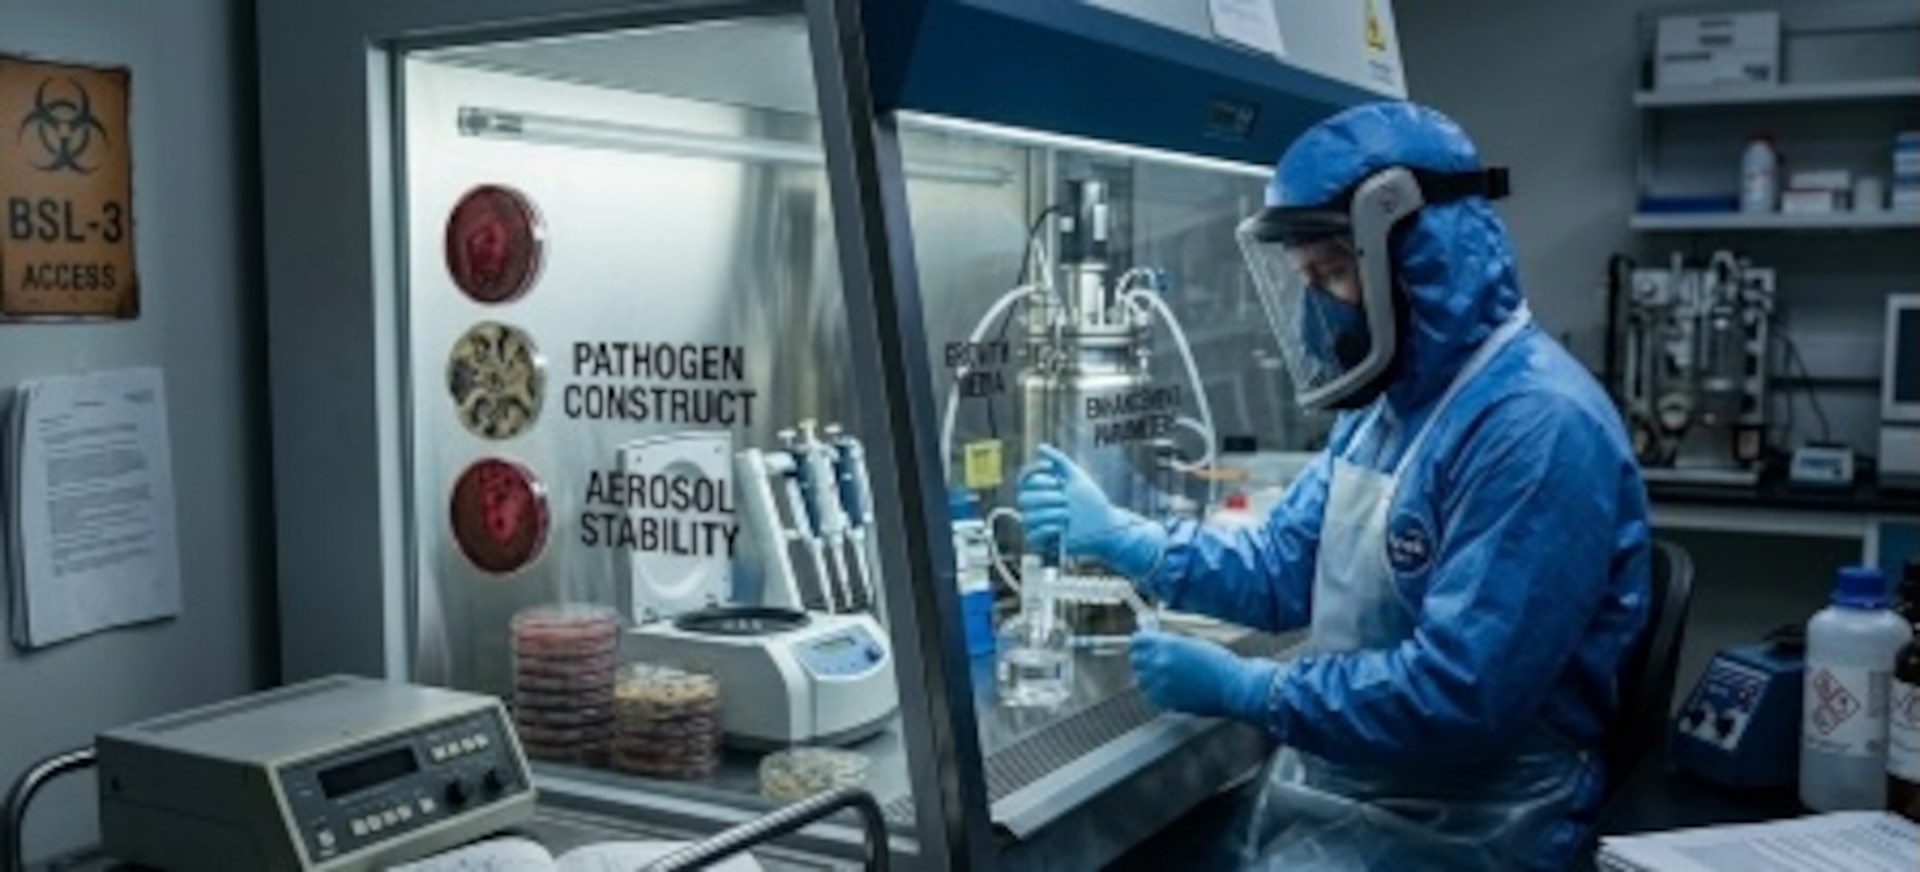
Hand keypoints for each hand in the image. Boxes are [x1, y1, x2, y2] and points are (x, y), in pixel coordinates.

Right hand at [1016, 444, 1166, 579]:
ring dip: (1052, 514)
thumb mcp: (1076, 477)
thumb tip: (1041, 447)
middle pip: (1024, 499)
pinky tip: (1061, 528)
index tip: (1052, 471)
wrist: (1105, 525)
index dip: (1034, 473)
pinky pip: (1032, 536)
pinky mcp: (1041, 542)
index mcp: (1040, 490)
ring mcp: (1036, 524)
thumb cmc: (1091, 501)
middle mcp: (1035, 506)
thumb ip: (1059, 460)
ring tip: (1068, 515)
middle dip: (1048, 497)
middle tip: (1065, 499)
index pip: (1024, 480)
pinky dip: (1048, 530)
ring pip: (1029, 517)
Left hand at [1130, 630, 1277, 720]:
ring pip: (1141, 679)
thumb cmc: (1220, 663)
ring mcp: (1162, 685)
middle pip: (1135, 660)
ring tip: (1162, 674)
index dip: (1140, 641)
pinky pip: (1151, 695)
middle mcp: (1160, 664)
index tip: (1142, 642)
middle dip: (1142, 657)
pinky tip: (1169, 687)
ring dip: (1148, 676)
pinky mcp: (1167, 702)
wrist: (1234, 687)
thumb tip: (1154, 643)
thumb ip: (1169, 644)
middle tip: (1151, 657)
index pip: (1137, 641)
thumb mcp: (1192, 643)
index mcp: (1167, 645)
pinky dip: (1156, 691)